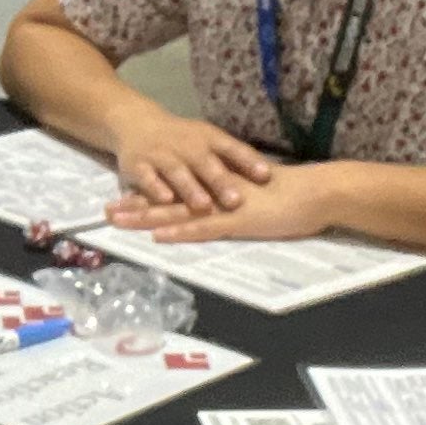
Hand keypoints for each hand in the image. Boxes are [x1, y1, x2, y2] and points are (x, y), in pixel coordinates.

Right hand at [107, 105, 274, 215]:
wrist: (136, 123)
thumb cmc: (182, 138)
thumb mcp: (208, 141)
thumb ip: (232, 159)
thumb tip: (271, 176)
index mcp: (207, 138)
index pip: (232, 148)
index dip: (248, 161)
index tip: (266, 176)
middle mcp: (186, 145)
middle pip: (206, 163)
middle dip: (220, 181)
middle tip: (236, 201)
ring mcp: (161, 154)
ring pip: (178, 171)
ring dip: (190, 188)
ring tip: (203, 205)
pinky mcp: (138, 164)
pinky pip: (147, 177)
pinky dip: (155, 188)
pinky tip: (164, 200)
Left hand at [108, 166, 353, 244]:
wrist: (318, 192)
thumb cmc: (291, 196)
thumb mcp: (254, 195)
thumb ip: (232, 199)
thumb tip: (217, 204)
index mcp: (217, 188)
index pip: (176, 190)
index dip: (148, 194)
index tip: (121, 198)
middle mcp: (214, 195)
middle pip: (167, 200)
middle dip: (135, 206)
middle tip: (107, 211)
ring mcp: (224, 208)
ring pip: (177, 212)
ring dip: (146, 218)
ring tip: (119, 221)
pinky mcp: (238, 222)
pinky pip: (204, 228)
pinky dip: (180, 231)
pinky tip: (159, 236)